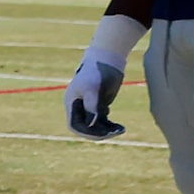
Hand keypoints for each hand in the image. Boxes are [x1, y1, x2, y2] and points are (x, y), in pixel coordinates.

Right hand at [69, 11, 145, 139]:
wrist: (107, 59)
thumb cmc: (97, 71)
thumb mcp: (92, 89)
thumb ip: (91, 107)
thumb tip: (91, 125)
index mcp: (72, 103)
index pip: (75, 125)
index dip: (86, 133)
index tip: (101, 134)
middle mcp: (79, 107)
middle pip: (85, 128)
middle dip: (99, 133)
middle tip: (114, 133)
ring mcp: (90, 106)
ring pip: (96, 126)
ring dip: (107, 130)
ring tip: (121, 129)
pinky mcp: (100, 104)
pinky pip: (103, 121)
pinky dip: (111, 126)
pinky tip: (121, 126)